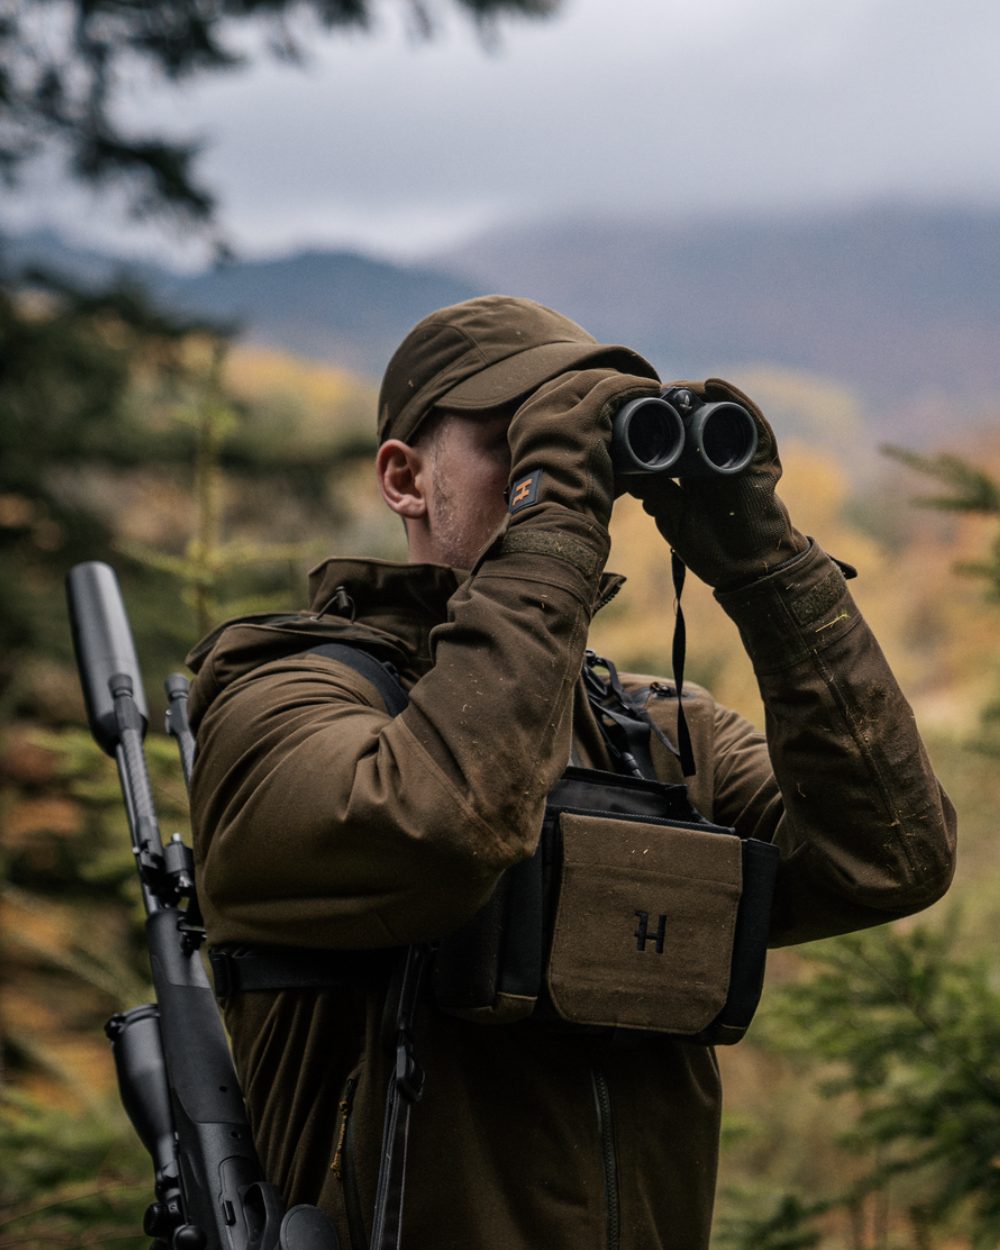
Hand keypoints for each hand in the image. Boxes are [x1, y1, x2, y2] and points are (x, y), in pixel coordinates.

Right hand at [506, 369, 660, 531]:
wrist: (554, 521)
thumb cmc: (558, 507)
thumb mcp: (549, 472)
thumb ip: (563, 457)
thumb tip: (596, 456)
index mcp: (523, 422)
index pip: (556, 389)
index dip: (584, 387)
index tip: (605, 392)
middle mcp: (534, 410)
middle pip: (575, 380)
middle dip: (604, 380)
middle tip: (629, 388)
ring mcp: (557, 413)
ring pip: (594, 381)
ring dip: (621, 381)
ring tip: (643, 388)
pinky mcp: (582, 420)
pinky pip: (611, 390)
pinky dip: (634, 386)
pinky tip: (650, 387)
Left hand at [629, 378, 807, 589]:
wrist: (746, 570)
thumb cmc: (712, 547)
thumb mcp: (672, 515)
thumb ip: (655, 493)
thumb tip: (627, 473)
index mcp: (697, 469)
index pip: (678, 433)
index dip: (659, 418)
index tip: (634, 406)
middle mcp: (720, 456)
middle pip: (698, 417)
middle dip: (675, 401)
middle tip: (650, 391)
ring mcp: (742, 455)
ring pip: (721, 413)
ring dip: (699, 395)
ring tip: (675, 387)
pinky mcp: (762, 459)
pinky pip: (751, 422)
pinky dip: (735, 401)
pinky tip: (715, 386)